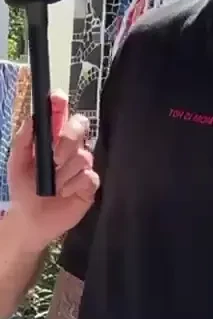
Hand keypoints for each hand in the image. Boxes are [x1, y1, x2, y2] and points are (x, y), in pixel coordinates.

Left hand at [7, 90, 99, 250]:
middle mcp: (70, 149)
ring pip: (84, 156)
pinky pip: (89, 177)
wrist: (31, 220)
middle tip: (55, 157)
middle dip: (69, 138)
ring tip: (53, 185)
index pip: (61, 114)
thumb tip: (32, 119)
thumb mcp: (16, 163)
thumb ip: (23, 141)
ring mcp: (82, 166)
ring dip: (65, 172)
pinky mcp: (90, 185)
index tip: (56, 98)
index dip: (60, 104)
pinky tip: (64, 193)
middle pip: (81, 126)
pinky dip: (74, 185)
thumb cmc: (24, 189)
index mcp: (52, 140)